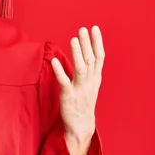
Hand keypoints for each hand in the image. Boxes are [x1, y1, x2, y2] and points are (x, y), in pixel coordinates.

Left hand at [51, 26, 104, 141]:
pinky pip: (64, 82)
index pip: (99, 56)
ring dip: (77, 54)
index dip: (97, 42)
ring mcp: (80, 89)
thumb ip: (89, 69)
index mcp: (95, 78)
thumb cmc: (84, 102)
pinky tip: (54, 61)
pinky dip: (60, 71)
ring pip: (81, 68)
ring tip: (73, 40)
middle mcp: (90, 82)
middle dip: (87, 44)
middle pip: (90, 59)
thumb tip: (86, 51)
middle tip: (83, 29)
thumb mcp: (91, 84)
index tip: (95, 28)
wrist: (81, 125)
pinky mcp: (69, 96)